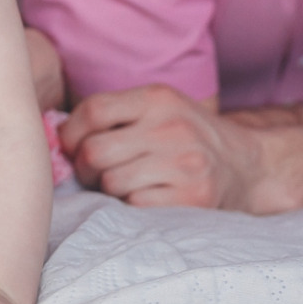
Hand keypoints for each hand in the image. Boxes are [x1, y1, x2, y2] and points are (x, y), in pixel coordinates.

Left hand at [60, 84, 265, 209]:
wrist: (246, 166)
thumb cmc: (186, 137)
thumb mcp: (158, 108)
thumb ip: (114, 114)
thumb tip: (56, 135)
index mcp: (158, 98)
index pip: (93, 110)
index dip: (70, 133)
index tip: (71, 147)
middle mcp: (172, 127)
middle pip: (95, 151)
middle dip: (85, 167)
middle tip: (95, 172)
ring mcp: (186, 163)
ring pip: (111, 182)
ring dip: (109, 189)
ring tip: (127, 182)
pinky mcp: (194, 198)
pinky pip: (135, 205)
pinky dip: (132, 205)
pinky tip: (148, 195)